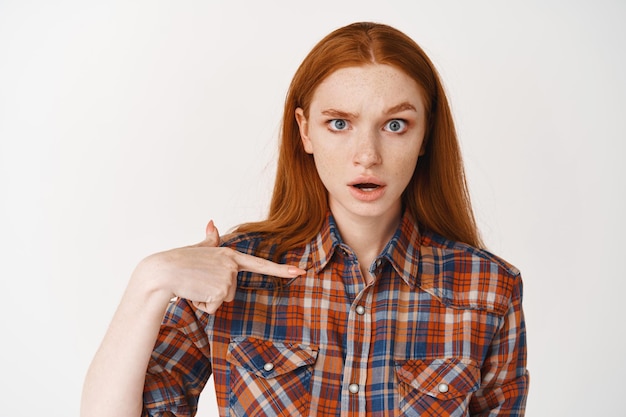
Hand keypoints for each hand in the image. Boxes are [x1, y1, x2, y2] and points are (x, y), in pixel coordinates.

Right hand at [139, 220, 305, 313]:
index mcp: (230, 254)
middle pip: (231, 291)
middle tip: (198, 281)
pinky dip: (202, 305)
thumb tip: (212, 222)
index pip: (260, 264)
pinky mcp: (219, 290)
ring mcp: (227, 277)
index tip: (301, 272)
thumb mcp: (198, 249)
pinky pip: (214, 308)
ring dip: (207, 299)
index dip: (282, 270)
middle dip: (214, 292)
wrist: (162, 271)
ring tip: (194, 285)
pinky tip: (193, 292)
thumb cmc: (178, 261)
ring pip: (223, 300)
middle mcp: (232, 265)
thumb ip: (210, 240)